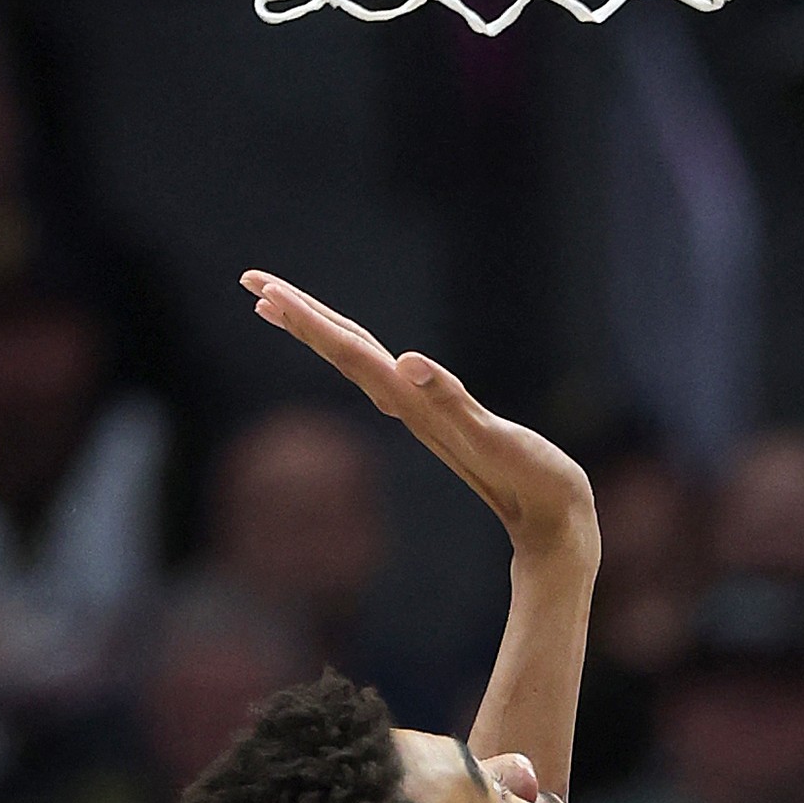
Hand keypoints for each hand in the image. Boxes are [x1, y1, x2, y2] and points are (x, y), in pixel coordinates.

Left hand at [242, 271, 598, 562]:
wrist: (552, 522)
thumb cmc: (532, 481)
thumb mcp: (492, 438)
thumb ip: (450, 400)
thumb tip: (407, 361)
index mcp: (413, 402)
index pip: (347, 350)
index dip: (306, 318)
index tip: (263, 288)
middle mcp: (407, 404)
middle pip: (341, 349)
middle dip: (297, 314)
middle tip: (252, 281)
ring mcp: (422, 411)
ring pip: (357, 360)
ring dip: (320, 331)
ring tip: (281, 308)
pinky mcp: (442, 416)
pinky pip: (388, 374)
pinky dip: (361, 353)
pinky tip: (357, 351)